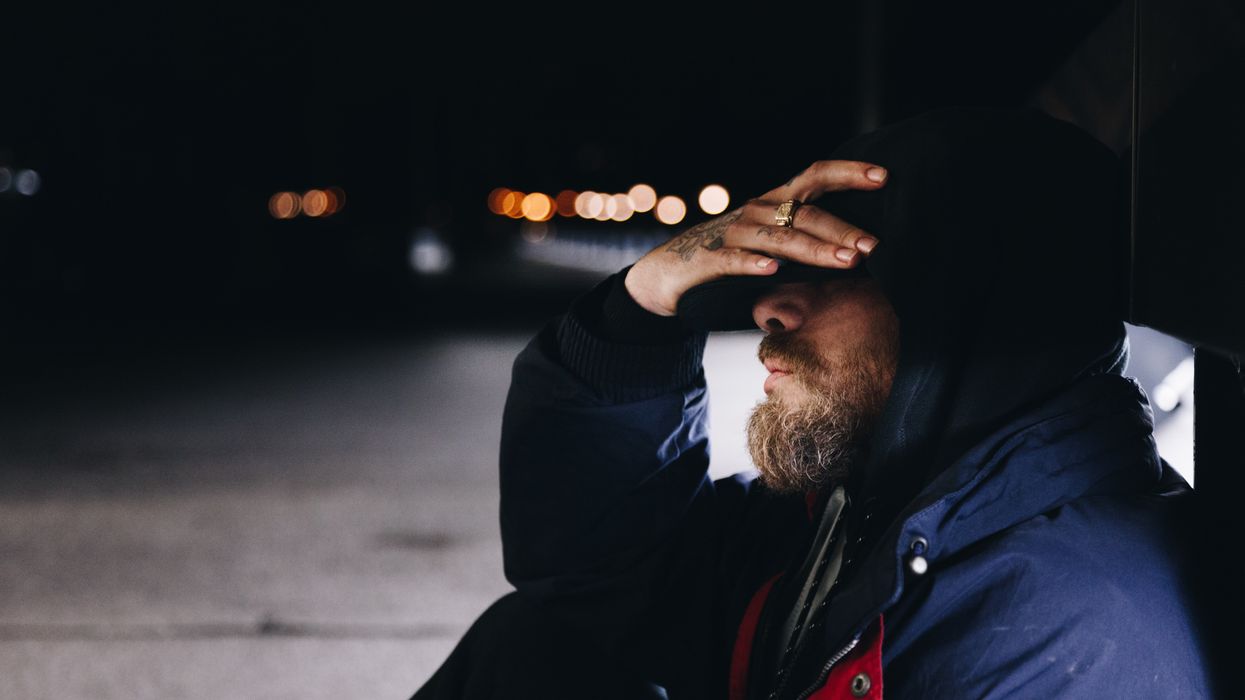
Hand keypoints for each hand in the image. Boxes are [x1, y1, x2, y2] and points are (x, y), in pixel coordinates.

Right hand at [624, 161, 888, 316]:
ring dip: (814, 249)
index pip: (814, 177)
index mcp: (774, 203)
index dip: (848, 173)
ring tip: (846, 261)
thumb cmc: (731, 258)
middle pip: (804, 213)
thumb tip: (860, 251)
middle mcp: (756, 211)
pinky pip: (733, 260)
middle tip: (872, 246)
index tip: (883, 176)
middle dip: (842, 229)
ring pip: (778, 238)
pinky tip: (775, 271)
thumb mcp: (773, 244)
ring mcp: (732, 234)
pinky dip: (753, 264)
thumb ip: (807, 242)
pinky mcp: (709, 260)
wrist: (670, 273)